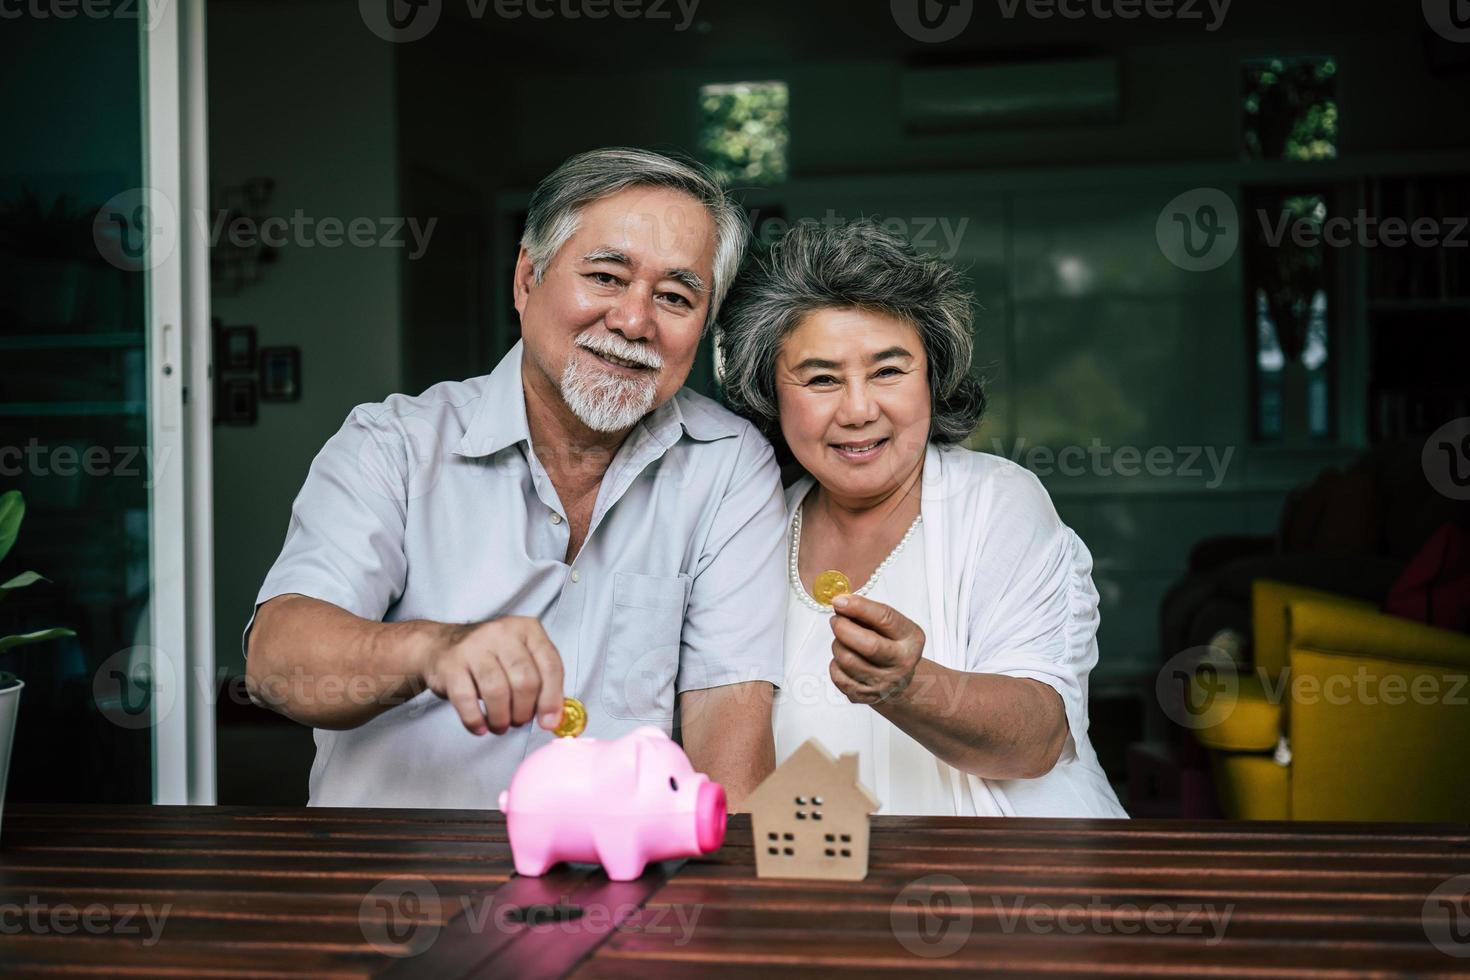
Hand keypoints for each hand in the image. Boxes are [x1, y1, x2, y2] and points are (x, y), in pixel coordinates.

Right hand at [420, 616, 565, 735]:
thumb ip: (541, 682)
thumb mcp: (520, 658)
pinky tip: (480, 727)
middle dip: (525, 711)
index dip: (552, 699)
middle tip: (518, 721)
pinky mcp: (451, 664)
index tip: (549, 722)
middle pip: (525, 681)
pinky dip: (475, 720)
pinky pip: (466, 700)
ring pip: (497, 691)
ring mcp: (474, 647)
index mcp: (527, 629)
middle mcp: (502, 633)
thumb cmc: (490, 658)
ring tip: (500, 725)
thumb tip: (552, 719)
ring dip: (501, 719)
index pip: (551, 665)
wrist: (441, 646)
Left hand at [828, 593, 923, 704]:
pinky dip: (835, 664)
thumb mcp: (890, 627)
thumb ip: (868, 613)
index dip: (859, 607)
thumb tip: (840, 603)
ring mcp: (884, 683)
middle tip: (836, 620)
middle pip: (868, 645)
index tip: (840, 601)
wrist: (898, 683)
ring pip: (848, 660)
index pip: (885, 619)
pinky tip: (844, 660)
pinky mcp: (866, 696)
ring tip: (842, 640)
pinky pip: (838, 676)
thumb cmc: (891, 646)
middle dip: (844, 628)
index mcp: (911, 639)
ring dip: (838, 645)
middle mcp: (902, 663)